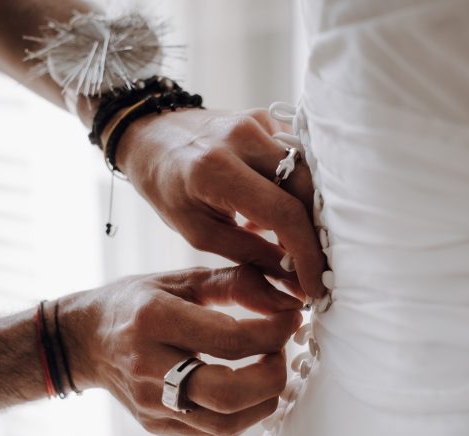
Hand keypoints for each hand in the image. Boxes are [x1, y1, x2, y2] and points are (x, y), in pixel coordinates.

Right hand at [61, 265, 301, 435]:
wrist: (84, 339)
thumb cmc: (135, 303)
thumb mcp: (181, 279)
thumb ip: (235, 283)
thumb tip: (286, 298)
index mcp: (154, 319)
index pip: (230, 339)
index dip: (274, 332)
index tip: (292, 319)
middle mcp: (148, 366)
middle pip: (227, 393)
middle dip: (272, 375)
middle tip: (281, 351)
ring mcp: (150, 403)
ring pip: (224, 423)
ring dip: (263, 400)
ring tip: (269, 370)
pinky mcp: (155, 424)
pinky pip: (213, 432)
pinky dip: (243, 413)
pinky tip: (248, 388)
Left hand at [115, 107, 326, 298]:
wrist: (152, 136)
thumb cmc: (167, 187)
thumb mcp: (199, 232)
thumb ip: (251, 254)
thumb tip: (295, 281)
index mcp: (217, 169)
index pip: (283, 212)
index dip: (307, 253)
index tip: (316, 284)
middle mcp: (243, 138)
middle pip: (305, 190)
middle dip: (315, 235)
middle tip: (311, 267)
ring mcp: (258, 123)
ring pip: (307, 175)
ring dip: (308, 213)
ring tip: (292, 243)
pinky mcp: (267, 119)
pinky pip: (297, 161)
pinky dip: (295, 191)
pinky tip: (279, 211)